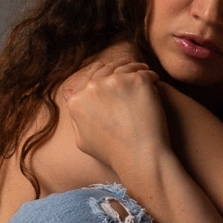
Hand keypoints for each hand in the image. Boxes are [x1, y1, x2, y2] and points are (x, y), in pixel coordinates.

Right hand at [58, 54, 170, 171]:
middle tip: (130, 72)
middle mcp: (93, 87)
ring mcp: (115, 82)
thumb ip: (75, 116)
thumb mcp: (83, 140)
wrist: (139, 156)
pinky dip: (150, 75)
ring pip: (125, 66)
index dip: (100, 76)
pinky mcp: (137, 80)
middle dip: (117, 68)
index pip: (88, 78)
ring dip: (134, 68)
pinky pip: (144, 71)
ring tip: (143, 72)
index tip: (111, 78)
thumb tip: (69, 93)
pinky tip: (154, 80)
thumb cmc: (112, 153)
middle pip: (106, 68)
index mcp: (78, 100)